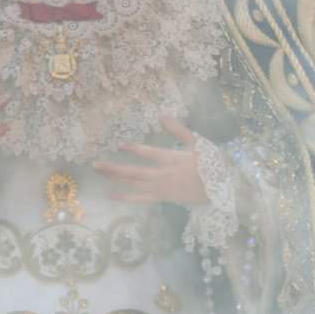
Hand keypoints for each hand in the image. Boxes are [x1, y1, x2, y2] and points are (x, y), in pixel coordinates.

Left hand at [93, 115, 207, 204]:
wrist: (219, 189)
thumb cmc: (208, 163)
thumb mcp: (196, 143)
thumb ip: (178, 130)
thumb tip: (162, 115)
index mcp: (172, 159)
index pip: (149, 154)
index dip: (134, 150)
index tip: (120, 145)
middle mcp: (163, 175)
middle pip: (135, 172)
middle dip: (114, 168)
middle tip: (96, 165)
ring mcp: (161, 188)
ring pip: (135, 184)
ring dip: (116, 179)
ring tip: (100, 173)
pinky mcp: (162, 197)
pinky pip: (141, 198)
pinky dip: (126, 197)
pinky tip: (112, 195)